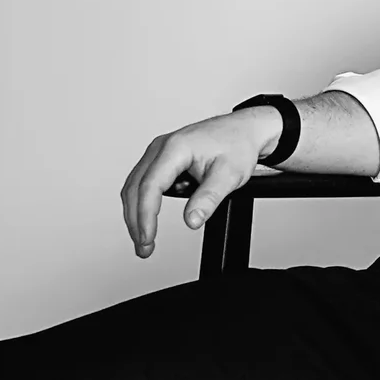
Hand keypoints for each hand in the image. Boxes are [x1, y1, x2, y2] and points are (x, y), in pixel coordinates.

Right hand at [120, 105, 283, 257]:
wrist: (244, 131)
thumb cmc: (238, 145)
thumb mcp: (229, 175)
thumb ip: (208, 198)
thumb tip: (191, 220)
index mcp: (175, 148)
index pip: (150, 186)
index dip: (146, 216)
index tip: (147, 238)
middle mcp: (161, 147)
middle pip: (135, 188)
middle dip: (135, 221)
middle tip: (144, 248)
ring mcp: (159, 152)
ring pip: (135, 186)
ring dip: (136, 214)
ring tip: (145, 239)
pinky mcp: (162, 158)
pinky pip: (143, 182)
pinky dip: (142, 203)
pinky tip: (149, 219)